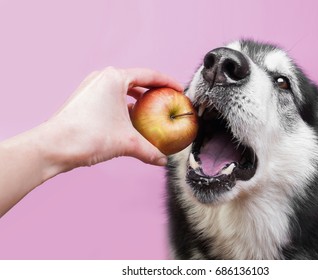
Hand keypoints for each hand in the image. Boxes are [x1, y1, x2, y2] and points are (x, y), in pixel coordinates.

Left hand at [46, 67, 182, 170]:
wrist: (53, 146)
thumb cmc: (88, 136)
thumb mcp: (127, 142)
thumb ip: (150, 151)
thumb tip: (162, 161)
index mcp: (114, 78)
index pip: (149, 75)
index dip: (168, 82)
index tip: (179, 90)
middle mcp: (102, 78)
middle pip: (136, 80)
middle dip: (153, 91)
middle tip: (167, 100)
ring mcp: (91, 87)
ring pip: (122, 90)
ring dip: (138, 100)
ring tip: (151, 111)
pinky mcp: (84, 99)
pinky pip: (111, 98)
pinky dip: (124, 106)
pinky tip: (130, 121)